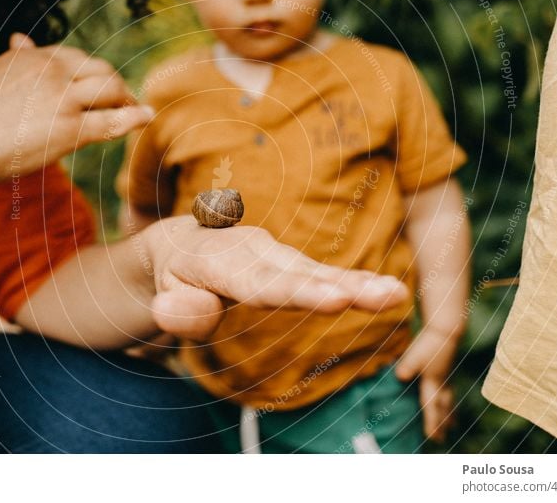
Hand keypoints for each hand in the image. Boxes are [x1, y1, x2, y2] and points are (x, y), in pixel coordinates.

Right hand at [0, 33, 152, 186]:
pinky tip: (147, 118)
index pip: (77, 58)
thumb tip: (22, 39)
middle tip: (125, 101)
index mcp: (34, 58)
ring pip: (111, 91)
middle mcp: (53, 71)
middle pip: (101, 71)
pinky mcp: (69, 129)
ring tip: (135, 113)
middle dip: (116, 86)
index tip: (101, 85)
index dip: (93, 73)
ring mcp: (63, 99)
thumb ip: (13, 58)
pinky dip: (134, 118)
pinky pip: (112, 121)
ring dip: (127, 101)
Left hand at [142, 216, 409, 339]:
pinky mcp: (289, 260)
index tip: (335, 300)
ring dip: (358, 283)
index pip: (256, 282)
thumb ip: (178, 310)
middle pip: (297, 272)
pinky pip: (323, 273)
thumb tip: (194, 311)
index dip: (297, 291)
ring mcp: (272, 251)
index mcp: (213, 258)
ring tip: (396, 295)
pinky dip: (355, 282)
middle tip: (383, 296)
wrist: (179, 246)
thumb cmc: (172, 279)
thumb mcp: (160, 296)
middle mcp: (250, 248)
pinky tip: (390, 292)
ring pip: (316, 270)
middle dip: (340, 285)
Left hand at [395, 326, 460, 441]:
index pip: (431, 407)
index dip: (432, 423)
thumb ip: (407, 366)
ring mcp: (446, 376)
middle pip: (443, 408)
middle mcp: (441, 383)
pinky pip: (449, 391)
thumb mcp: (414, 354)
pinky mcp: (446, 369)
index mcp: (432, 382)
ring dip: (450, 414)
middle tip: (442, 440)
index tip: (432, 438)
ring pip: (449, 400)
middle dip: (442, 424)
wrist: (445, 329)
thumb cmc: (429, 343)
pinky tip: (449, 400)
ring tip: (453, 426)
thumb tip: (400, 376)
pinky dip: (450, 400)